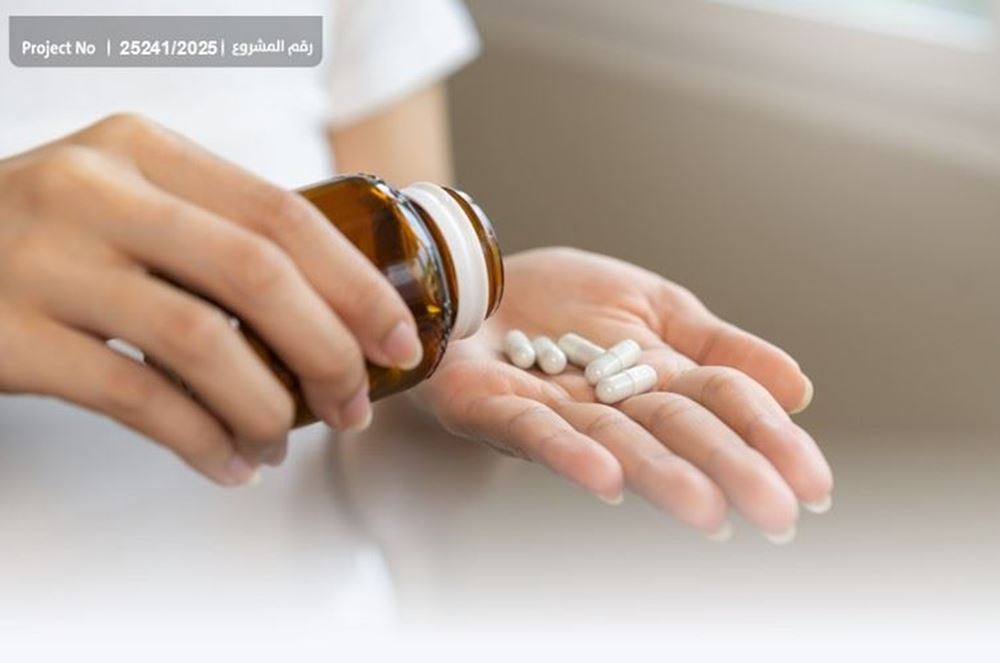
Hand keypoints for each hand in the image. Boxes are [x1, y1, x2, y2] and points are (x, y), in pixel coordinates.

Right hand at [0, 114, 421, 484]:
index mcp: (144, 150)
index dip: (355, 283)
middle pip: (255, 273)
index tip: (398, 340)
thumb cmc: (48, 240)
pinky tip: (229, 464)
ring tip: (286, 441)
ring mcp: (44, 260)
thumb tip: (337, 311)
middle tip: (354, 404)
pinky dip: (200, 440)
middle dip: (327, 350)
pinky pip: (134, 398)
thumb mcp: (125, 201)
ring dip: (266, 405)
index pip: (280, 212)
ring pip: (200, 340)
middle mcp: (95, 190)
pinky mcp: (7, 335)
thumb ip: (214, 234)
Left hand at [415, 248, 831, 538]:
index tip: (815, 484)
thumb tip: (799, 388)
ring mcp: (554, 409)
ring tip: (707, 510)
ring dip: (660, 477)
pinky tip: (608, 478)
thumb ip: (717, 345)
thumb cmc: (562, 303)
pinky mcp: (493, 406)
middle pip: (677, 433)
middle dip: (728, 470)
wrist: (475, 284)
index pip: (724, 404)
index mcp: (657, 377)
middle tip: (779, 514)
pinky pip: (533, 432)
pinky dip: (569, 454)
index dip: (767, 437)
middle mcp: (612, 404)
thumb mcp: (653, 306)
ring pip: (615, 444)